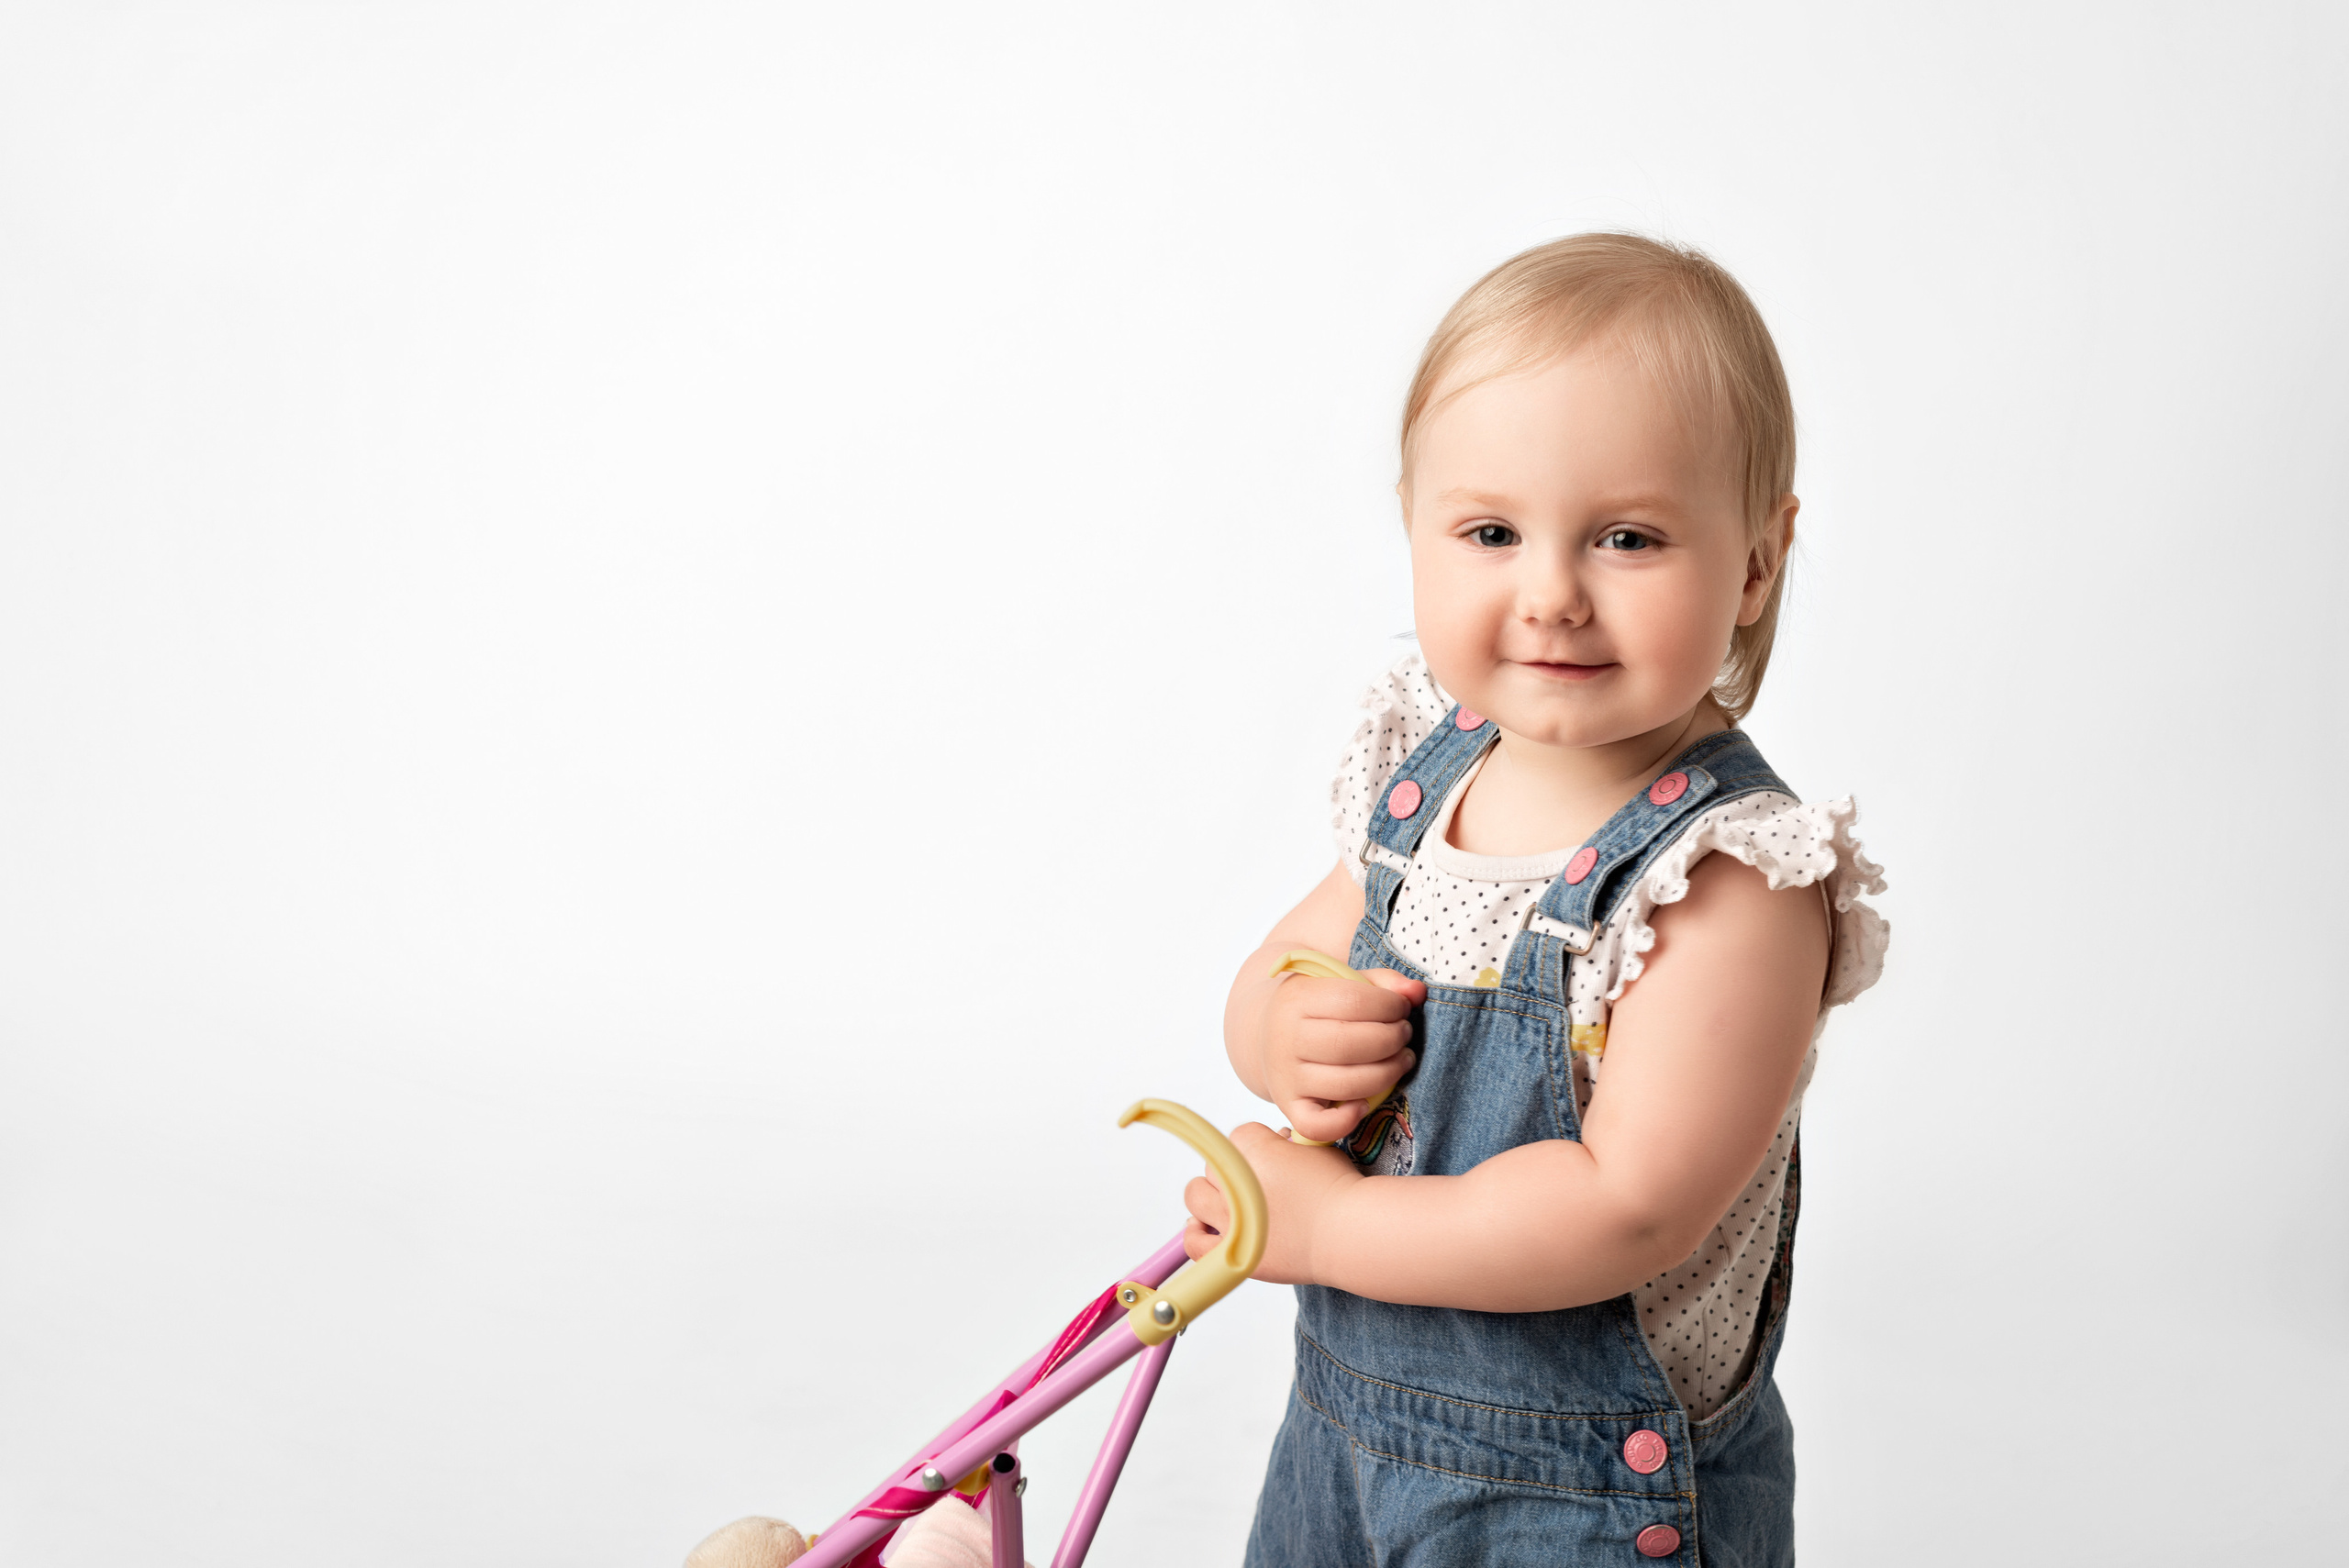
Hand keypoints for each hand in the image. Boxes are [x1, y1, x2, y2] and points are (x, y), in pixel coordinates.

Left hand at [1182, 1122, 1362, 1285]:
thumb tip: (1275, 1144)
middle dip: (1237, 1171)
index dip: (1260, 1147)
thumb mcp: (1316, 1147)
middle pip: (1216, 1166)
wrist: (1351, 1233)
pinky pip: (1194, 1242)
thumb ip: (1287, 1143)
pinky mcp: (1233, 1251)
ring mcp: (1230, 1217)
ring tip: (1234, 1204)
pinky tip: (1206, 1228)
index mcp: (1253, 1146)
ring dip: (1212, 1196)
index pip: (1239, 1137)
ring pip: (1196, 1195)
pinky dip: (1196, 1234)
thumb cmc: (1340, 1190)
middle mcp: (1234, 1179)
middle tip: (1265, 1185)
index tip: (1278, 1159)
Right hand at [1259, 968, 1422, 1143]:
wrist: (1268, 1034)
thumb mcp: (1343, 983)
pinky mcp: (1289, 1106)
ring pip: (1345, 1085)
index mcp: (1298, 998)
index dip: (1390, 1006)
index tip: (1402, 1009)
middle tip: (1404, 1035)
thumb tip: (1417, 991)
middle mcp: (1287, 1038)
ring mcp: (1287, 1076)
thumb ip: (1383, 983)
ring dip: (1387, 1074)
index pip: (1352, 1001)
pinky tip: (1364, 1104)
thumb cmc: (1317, 1008)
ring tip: (1401, 1061)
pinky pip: (1316, 1126)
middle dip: (1391, 1039)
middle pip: (1348, 1044)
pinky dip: (1345, 1121)